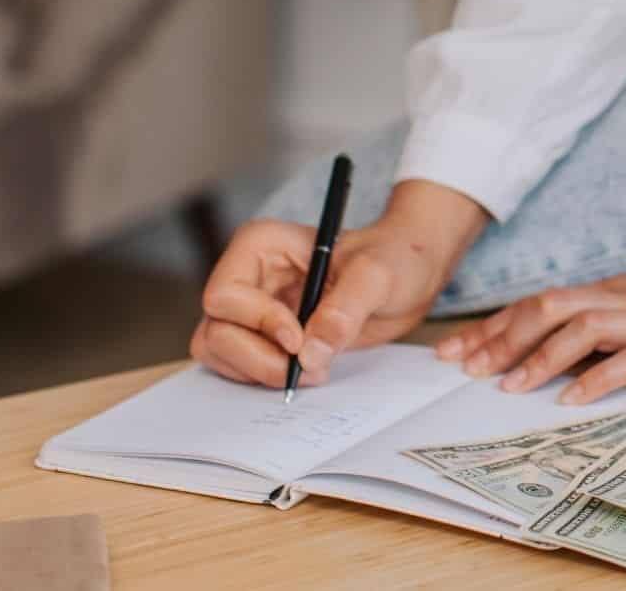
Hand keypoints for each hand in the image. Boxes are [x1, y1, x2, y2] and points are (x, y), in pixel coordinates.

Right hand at [190, 181, 486, 387]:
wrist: (409, 276)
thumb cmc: (394, 258)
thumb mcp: (379, 275)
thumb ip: (347, 308)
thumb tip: (311, 352)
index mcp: (262, 246)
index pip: (225, 294)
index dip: (257, 322)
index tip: (298, 338)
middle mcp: (247, 277)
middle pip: (216, 330)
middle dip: (259, 358)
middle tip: (308, 368)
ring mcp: (250, 310)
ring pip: (217, 352)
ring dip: (259, 372)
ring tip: (313, 370)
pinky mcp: (260, 337)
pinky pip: (236, 366)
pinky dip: (263, 378)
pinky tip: (306, 371)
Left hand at [435, 263, 625, 404]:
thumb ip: (614, 328)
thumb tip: (562, 357)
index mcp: (618, 292)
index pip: (543, 302)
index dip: (496, 326)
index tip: (457, 351)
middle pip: (548, 308)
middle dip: (500, 338)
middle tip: (463, 369)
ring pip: (581, 328)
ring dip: (539, 358)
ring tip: (507, 388)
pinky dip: (597, 378)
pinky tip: (573, 400)